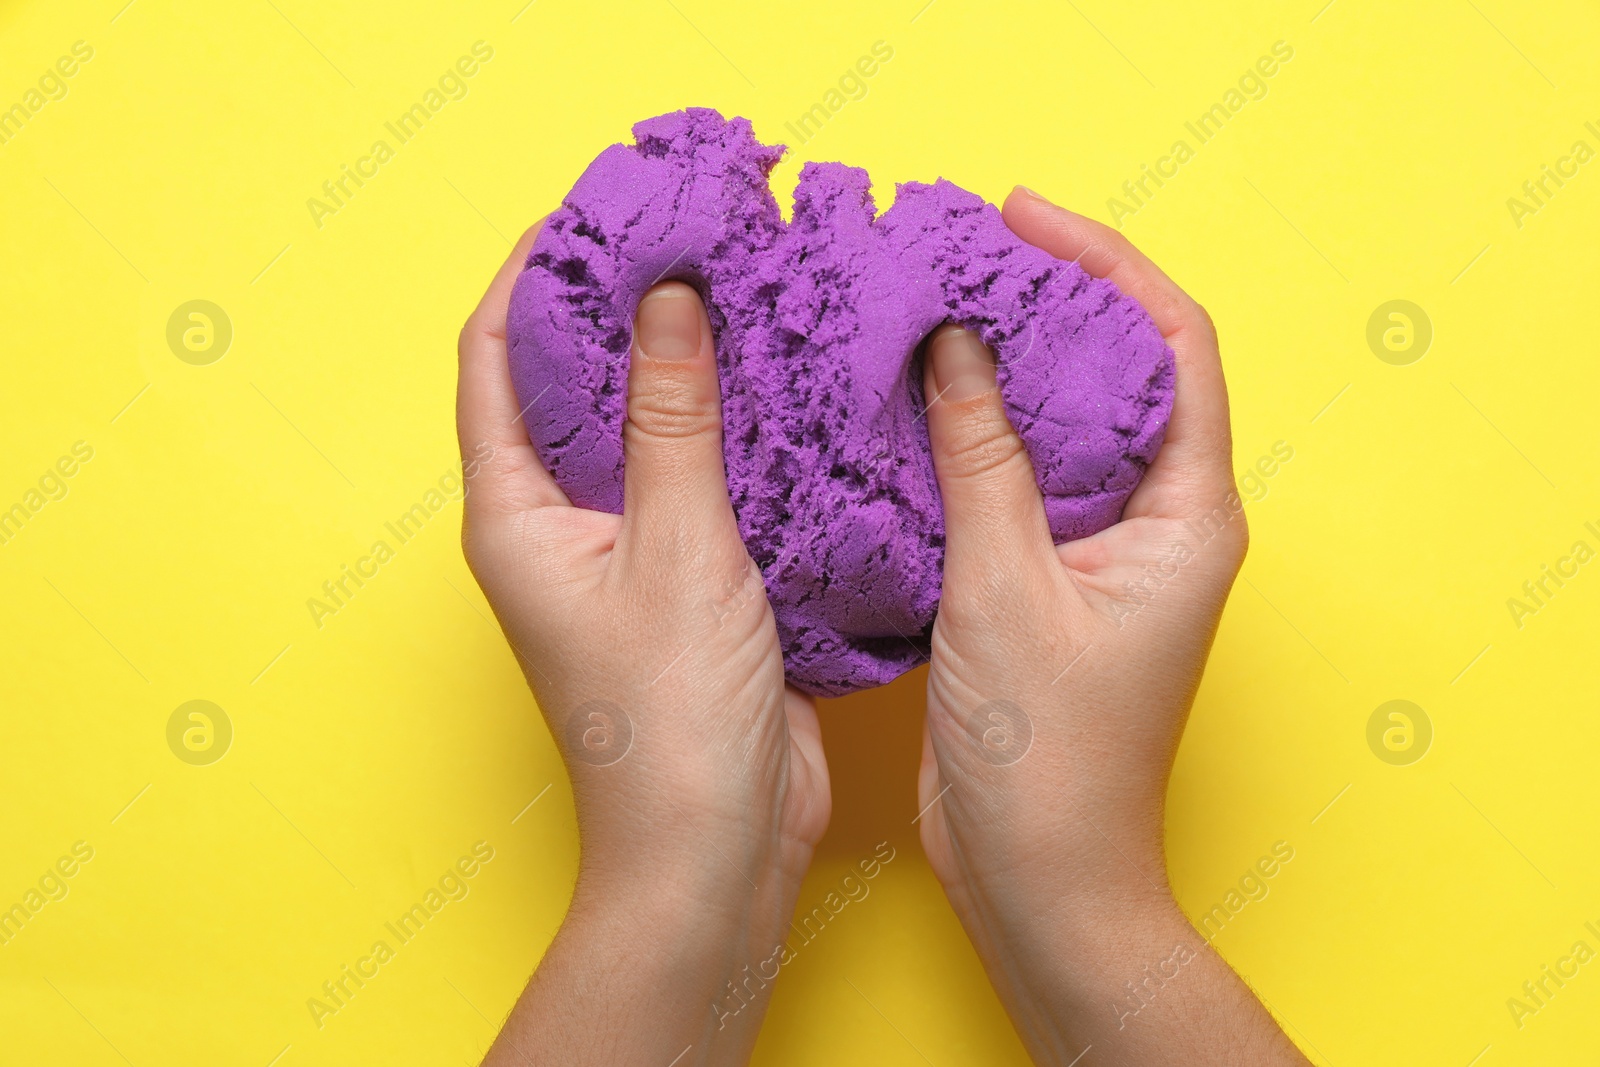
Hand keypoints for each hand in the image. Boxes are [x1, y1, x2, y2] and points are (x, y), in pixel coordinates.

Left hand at [458, 226, 830, 1064]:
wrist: (718, 851)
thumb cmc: (669, 723)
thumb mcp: (677, 550)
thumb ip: (673, 421)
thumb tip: (667, 298)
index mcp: (516, 517)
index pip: (494, 360)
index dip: (531, 273)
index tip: (593, 208)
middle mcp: (560, 528)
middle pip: (571, 384)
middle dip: (621, 306)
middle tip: (689, 235)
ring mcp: (626, 555)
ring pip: (645, 429)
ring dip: (686, 364)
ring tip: (745, 290)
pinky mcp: (692, 581)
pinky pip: (704, 478)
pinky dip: (736, 428)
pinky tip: (789, 387)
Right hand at [915, 188, 1308, 1064]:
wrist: (1038, 877)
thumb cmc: (1049, 758)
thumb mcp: (1004, 589)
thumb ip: (983, 458)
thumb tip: (957, 341)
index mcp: (1188, 515)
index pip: (1172, 345)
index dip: (1105, 264)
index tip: (1020, 219)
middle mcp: (1156, 522)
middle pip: (1118, 369)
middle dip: (1046, 298)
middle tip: (957, 247)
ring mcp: (1100, 551)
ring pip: (1060, 420)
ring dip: (1001, 361)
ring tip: (924, 303)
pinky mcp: (1045, 579)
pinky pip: (1014, 475)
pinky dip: (966, 429)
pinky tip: (903, 403)